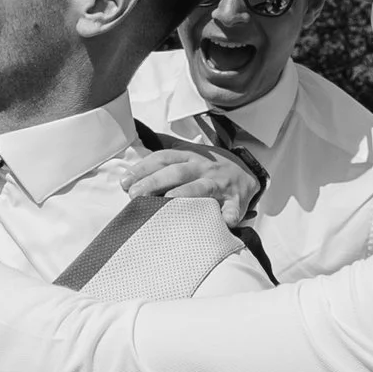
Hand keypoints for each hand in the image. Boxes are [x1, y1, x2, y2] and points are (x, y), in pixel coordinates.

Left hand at [123, 141, 260, 224]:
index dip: (143, 169)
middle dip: (155, 182)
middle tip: (135, 194)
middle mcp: (203, 168)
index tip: (125, 182)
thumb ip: (166, 152)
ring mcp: (220, 184)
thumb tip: (137, 149)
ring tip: (168, 201)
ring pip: (202, 187)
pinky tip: (224, 222)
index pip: (163, 158)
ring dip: (186, 193)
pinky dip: (229, 215)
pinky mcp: (236, 200)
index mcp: (190, 156)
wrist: (247, 171)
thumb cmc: (209, 167)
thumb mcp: (190, 153)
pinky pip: (233, 208)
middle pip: (177, 172)